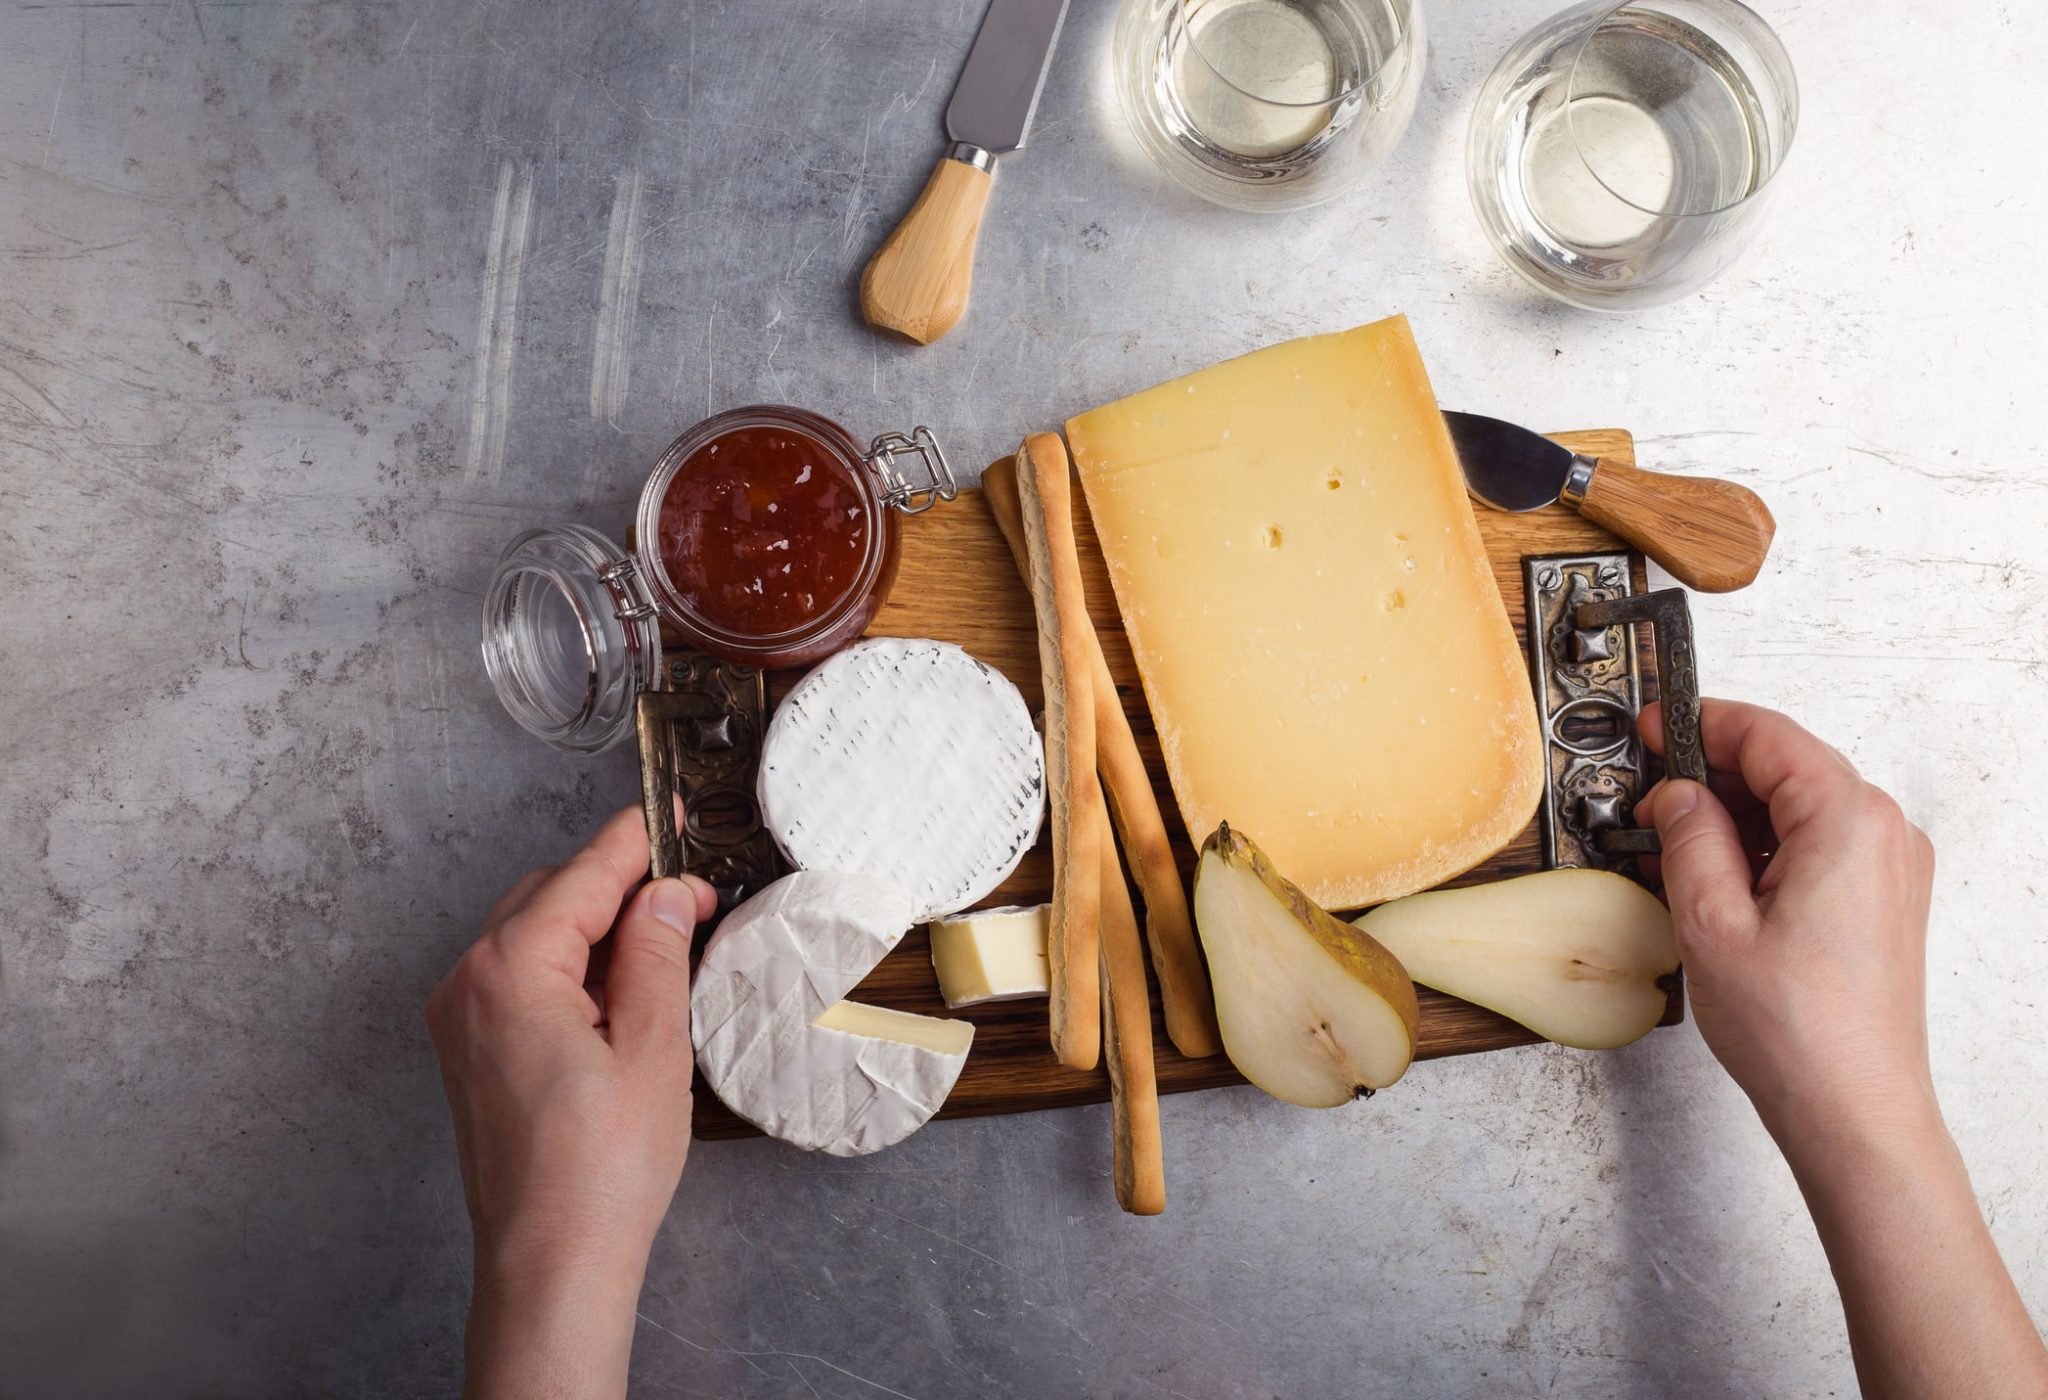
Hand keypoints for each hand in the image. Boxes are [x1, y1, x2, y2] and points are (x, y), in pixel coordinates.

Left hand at [427, 805, 715, 1399]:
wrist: (550, 1261)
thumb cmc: (600, 1170)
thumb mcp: (654, 1045)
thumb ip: (656, 952)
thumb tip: (665, 894)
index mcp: (510, 970)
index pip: (583, 876)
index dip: (637, 843)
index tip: (674, 817)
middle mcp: (469, 983)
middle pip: (550, 896)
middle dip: (620, 889)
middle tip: (692, 900)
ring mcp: (460, 1020)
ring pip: (533, 934)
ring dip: (596, 929)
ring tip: (665, 951)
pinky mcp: (469, 1052)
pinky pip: (519, 977)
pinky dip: (569, 967)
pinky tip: (621, 993)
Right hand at [1638, 702, 2047, 1398]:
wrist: (1853, 1111)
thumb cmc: (1798, 1033)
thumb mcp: (1710, 920)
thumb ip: (1689, 837)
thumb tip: (1676, 794)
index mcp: (1848, 821)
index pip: (1767, 735)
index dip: (1699, 724)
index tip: (1651, 728)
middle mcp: (1882, 833)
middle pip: (1786, 765)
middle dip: (1711, 773)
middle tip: (1647, 794)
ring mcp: (1889, 867)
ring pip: (1798, 806)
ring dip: (1733, 814)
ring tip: (1669, 846)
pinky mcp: (1880, 899)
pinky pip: (1815, 843)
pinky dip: (1761, 846)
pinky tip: (1712, 876)